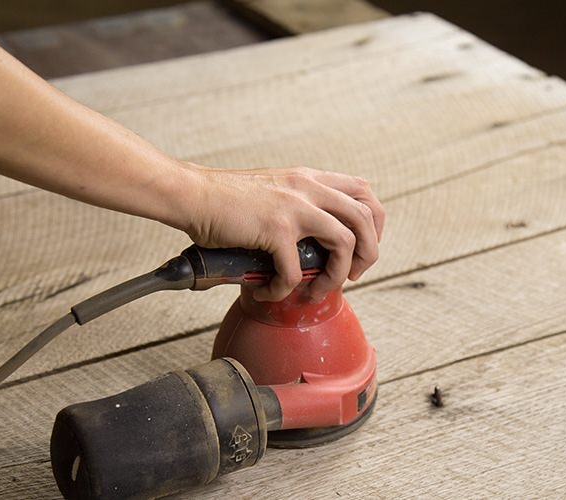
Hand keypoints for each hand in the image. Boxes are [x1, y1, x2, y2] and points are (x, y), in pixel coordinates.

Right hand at [173, 163, 384, 301]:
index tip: (361, 248)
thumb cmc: (223, 199)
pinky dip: (285, 290)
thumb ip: (297, 207)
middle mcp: (308, 188)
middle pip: (365, 217)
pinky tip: (268, 292)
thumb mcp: (273, 190)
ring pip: (344, 243)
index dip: (374, 224)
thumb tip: (311, 247)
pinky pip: (294, 271)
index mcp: (310, 179)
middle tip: (351, 275)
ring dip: (336, 275)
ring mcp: (294, 207)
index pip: (364, 192)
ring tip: (315, 291)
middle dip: (368, 253)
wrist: (191, 193)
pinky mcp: (275, 229)